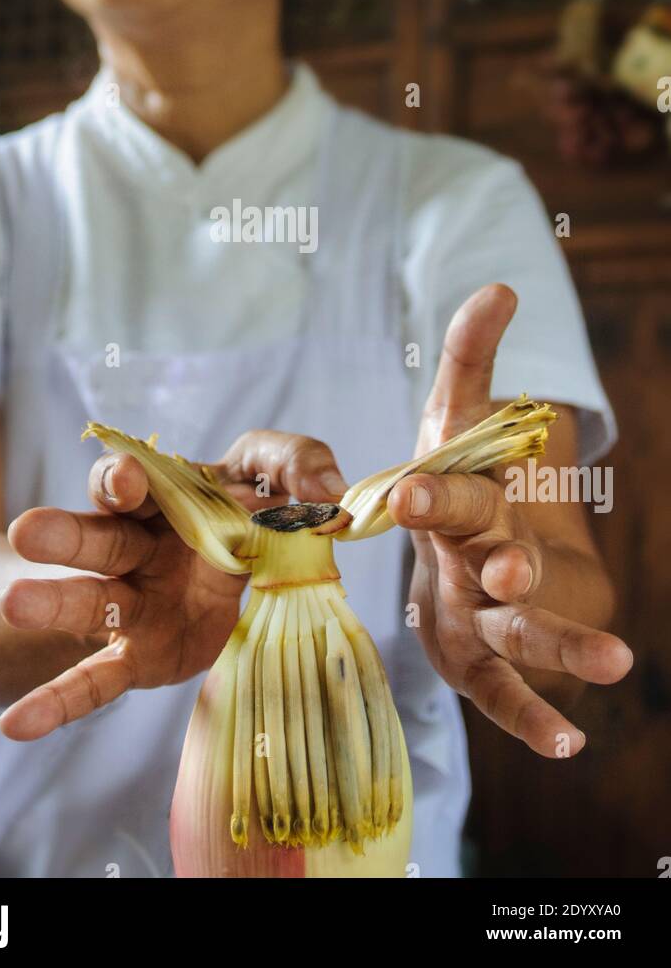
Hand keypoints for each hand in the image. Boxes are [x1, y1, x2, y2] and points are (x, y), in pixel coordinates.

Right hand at [0, 431, 348, 740]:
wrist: (247, 577)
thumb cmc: (248, 513)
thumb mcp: (275, 475)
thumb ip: (296, 464)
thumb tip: (328, 490)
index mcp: (162, 497)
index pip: (131, 479)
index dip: (126, 477)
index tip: (130, 481)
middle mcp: (136, 546)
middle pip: (98, 535)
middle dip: (66, 533)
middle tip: (28, 532)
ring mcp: (133, 604)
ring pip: (90, 601)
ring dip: (53, 603)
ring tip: (15, 604)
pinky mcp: (141, 656)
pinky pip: (98, 681)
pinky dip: (59, 702)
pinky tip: (15, 726)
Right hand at [386, 283, 632, 757]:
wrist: (452, 552)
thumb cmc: (460, 475)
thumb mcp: (465, 412)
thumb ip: (473, 354)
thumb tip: (502, 286)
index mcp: (445, 496)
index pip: (437, 490)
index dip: (427, 491)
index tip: (409, 491)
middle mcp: (449, 558)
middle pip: (468, 559)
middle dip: (487, 562)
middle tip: (511, 566)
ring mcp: (467, 614)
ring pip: (508, 629)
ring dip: (556, 643)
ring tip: (615, 658)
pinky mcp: (487, 660)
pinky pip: (506, 694)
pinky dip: (534, 717)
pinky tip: (574, 740)